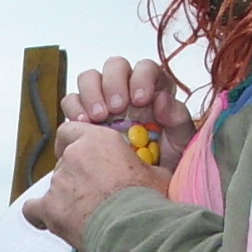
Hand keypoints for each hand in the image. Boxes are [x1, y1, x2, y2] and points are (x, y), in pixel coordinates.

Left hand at [24, 119, 170, 247]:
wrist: (135, 230)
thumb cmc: (148, 202)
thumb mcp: (156, 174)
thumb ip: (143, 165)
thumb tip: (150, 170)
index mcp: (98, 140)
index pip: (70, 131)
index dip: (72, 143)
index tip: (79, 154)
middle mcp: (73, 156)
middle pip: (64, 162)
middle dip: (75, 176)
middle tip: (92, 193)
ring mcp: (59, 182)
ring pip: (55, 186)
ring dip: (66, 197)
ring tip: (86, 215)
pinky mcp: (49, 208)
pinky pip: (33, 210)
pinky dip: (40, 215)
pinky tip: (50, 221)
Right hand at [62, 56, 195, 165]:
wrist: (138, 185)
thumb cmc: (164, 161)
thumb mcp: (180, 143)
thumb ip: (177, 118)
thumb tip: (162, 99)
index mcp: (153, 89)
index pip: (146, 68)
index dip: (142, 78)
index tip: (140, 100)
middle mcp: (126, 89)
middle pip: (115, 65)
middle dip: (113, 83)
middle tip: (116, 108)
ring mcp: (102, 99)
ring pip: (89, 77)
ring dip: (91, 93)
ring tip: (98, 118)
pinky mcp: (82, 114)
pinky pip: (71, 100)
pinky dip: (74, 108)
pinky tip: (84, 124)